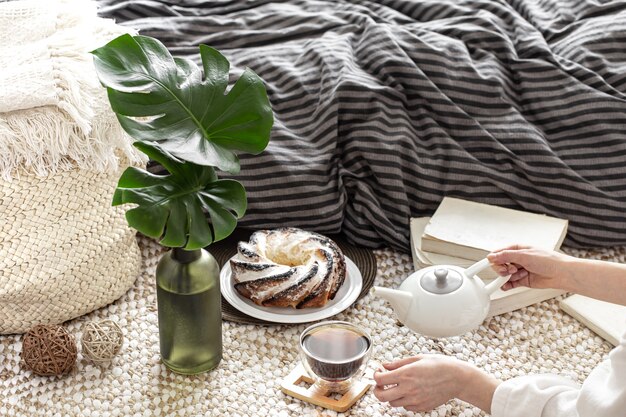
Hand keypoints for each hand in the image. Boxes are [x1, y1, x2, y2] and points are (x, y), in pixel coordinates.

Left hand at [372, 354, 497, 412]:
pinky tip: (409, 392)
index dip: (376, 375)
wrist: (457, 378)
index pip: (380, 379)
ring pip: (393, 403)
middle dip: (377, 390)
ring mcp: (415, 400)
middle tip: (381, 384)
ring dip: (391, 395)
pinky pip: (406, 407)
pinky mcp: (422, 407)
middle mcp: (408, 389)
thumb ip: (398, 363)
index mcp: (406, 374)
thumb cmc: (439, 365)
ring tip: (397, 387)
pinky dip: (404, 401)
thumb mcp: (417, 358)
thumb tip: (384, 366)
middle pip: (382, 396)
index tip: (379, 373)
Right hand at [487, 245, 572, 290]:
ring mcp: (520, 270)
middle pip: (500, 264)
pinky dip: (507, 285)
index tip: (493, 263)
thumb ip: (506, 256)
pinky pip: (510, 284)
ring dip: (508, 276)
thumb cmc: (548, 260)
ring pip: (505, 275)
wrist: (562, 274)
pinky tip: (506, 286)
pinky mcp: (523, 280)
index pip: (500, 253)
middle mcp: (518, 259)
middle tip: (509, 270)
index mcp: (517, 249)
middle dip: (502, 268)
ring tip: (517, 275)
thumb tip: (491, 256)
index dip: (495, 259)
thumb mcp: (524, 255)